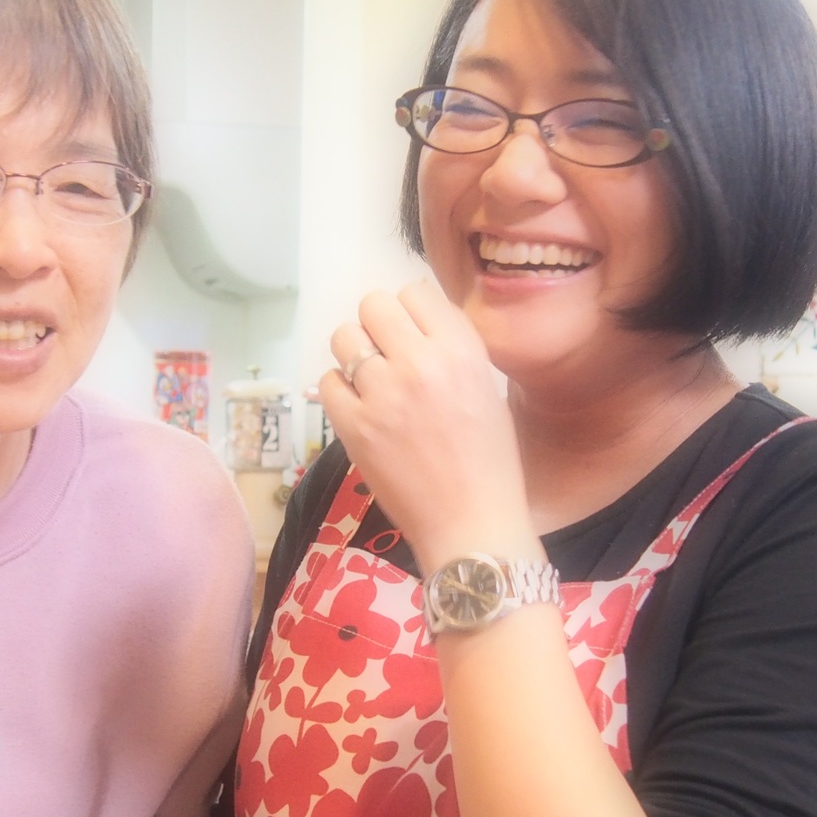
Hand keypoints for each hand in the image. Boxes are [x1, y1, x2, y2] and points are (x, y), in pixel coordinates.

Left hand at [320, 281, 538, 571]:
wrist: (471, 524)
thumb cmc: (489, 462)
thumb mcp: (486, 390)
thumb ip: (450, 351)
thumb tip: (412, 325)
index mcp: (461, 350)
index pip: (414, 292)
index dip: (410, 313)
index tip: (413, 337)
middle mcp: (421, 363)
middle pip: (373, 305)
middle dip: (377, 326)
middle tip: (387, 356)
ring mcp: (382, 394)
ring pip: (344, 338)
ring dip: (354, 354)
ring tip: (371, 382)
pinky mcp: (353, 426)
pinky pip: (328, 382)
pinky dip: (340, 390)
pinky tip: (359, 408)